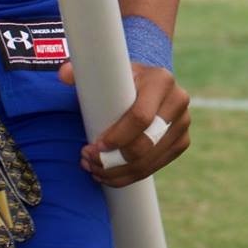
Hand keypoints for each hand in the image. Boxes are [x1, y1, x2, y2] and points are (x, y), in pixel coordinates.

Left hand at [66, 60, 190, 186]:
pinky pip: (156, 166)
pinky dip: (131, 176)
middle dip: (114, 159)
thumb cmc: (120, 81)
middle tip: (89, 161)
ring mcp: (183, 122)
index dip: (116, 137)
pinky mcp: (182, 141)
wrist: (145, 85)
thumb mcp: (104, 72)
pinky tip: (110, 176)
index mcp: (161, 80)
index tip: (94, 147)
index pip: (141, 117)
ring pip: (150, 160)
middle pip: (146, 143)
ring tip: (94, 170)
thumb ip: (81, 71)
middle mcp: (178, 100)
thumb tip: (64, 75)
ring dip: (119, 172)